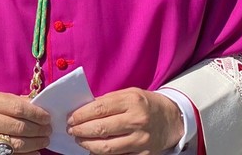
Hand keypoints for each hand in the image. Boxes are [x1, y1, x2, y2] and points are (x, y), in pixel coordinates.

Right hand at [0, 89, 50, 154]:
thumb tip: (37, 105)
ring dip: (35, 144)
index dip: (36, 114)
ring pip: (15, 145)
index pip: (18, 108)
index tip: (47, 117)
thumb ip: (14, 101)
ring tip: (44, 140)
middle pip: (19, 127)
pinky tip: (34, 153)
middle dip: (39, 130)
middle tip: (48, 130)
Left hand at [67, 88, 182, 153]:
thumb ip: (107, 101)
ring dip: (88, 145)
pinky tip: (94, 149)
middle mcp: (137, 120)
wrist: (170, 119)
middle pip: (101, 129)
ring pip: (107, 148)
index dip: (81, 115)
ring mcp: (141, 140)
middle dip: (81, 131)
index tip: (71, 118)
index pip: (99, 108)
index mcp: (132, 101)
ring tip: (80, 140)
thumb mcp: (129, 94)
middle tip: (72, 131)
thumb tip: (83, 110)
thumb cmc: (145, 104)